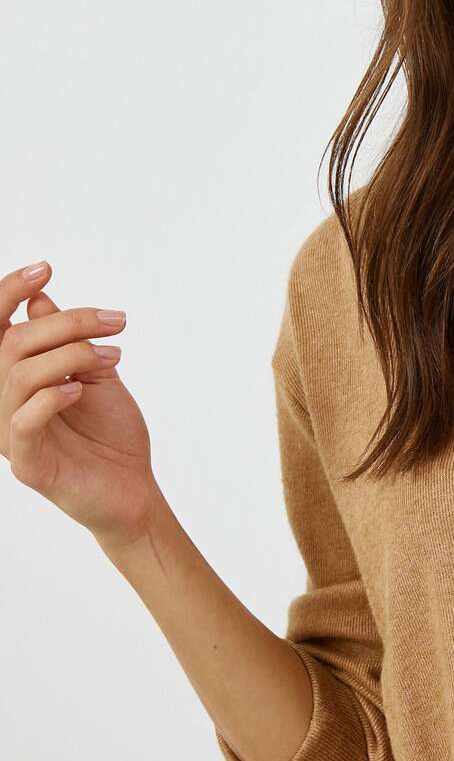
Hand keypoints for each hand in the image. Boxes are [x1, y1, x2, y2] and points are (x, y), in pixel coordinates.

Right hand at [1, 260, 163, 550]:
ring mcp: (11, 435)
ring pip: (16, 375)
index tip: (45, 269)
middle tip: (115, 322)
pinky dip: (51, 396)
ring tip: (112, 355)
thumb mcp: (95, 373)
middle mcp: (4, 404)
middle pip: (12, 344)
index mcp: (15, 380)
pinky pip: (22, 422)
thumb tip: (39, 300)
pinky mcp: (28, 464)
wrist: (134, 491)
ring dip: (70, 355)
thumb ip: (67, 340)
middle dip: (67, 323)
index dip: (8, 293)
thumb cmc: (110, 434)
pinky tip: (80, 389)